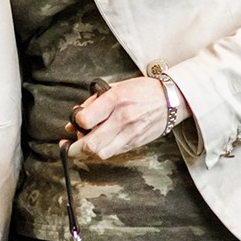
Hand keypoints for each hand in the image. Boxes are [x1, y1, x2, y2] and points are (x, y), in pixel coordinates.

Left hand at [62, 76, 186, 159]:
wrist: (170, 100)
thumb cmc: (141, 91)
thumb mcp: (115, 87)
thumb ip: (92, 103)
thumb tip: (72, 121)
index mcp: (115, 99)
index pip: (85, 120)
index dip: (76, 122)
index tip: (76, 120)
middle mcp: (122, 118)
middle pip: (91, 145)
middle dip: (75, 147)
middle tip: (70, 142)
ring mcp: (129, 133)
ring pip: (101, 154)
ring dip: (88, 151)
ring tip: (86, 143)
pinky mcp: (134, 143)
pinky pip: (112, 153)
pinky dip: (102, 150)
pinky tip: (101, 142)